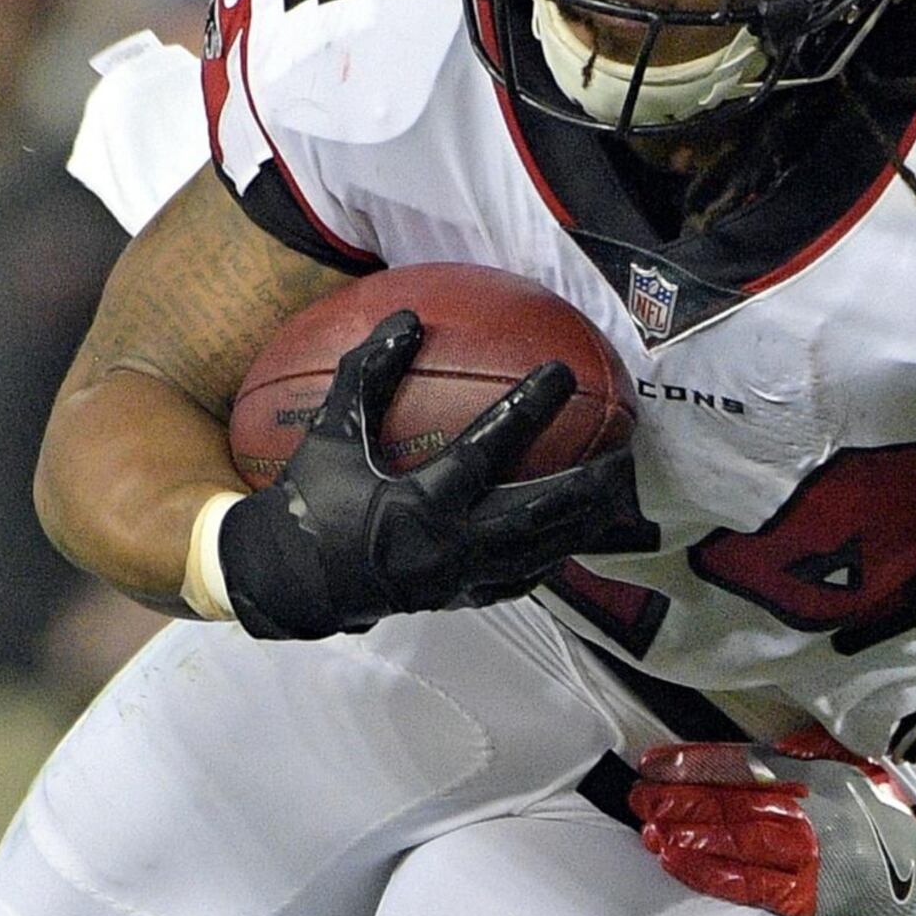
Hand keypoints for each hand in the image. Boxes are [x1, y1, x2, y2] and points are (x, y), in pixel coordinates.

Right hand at [218, 311, 654, 639]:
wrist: (288, 583)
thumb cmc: (309, 502)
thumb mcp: (329, 437)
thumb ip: (365, 377)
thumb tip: (405, 316)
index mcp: (416, 507)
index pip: (486, 452)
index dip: (526, 411)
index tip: (560, 371)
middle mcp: (448, 548)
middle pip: (539, 516)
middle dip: (588, 486)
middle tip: (627, 451)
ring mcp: (460, 580)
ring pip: (542, 552)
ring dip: (585, 522)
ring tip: (622, 491)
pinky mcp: (462, 599)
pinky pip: (522, 579)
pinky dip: (553, 555)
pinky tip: (579, 533)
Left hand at [630, 742, 915, 915]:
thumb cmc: (881, 831)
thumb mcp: (858, 777)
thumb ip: (815, 754)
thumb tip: (773, 740)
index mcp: (821, 776)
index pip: (747, 763)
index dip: (697, 763)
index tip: (656, 762)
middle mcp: (812, 812)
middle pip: (732, 800)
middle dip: (680, 798)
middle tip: (639, 795)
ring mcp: (808, 855)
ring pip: (734, 839)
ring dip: (686, 832)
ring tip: (649, 826)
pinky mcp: (804, 896)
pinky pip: (746, 882)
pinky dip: (708, 871)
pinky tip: (676, 861)